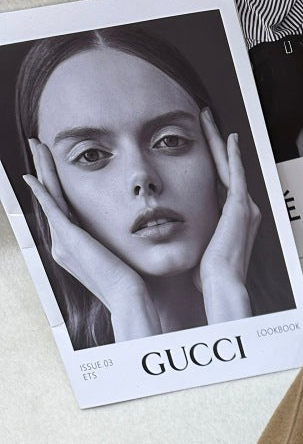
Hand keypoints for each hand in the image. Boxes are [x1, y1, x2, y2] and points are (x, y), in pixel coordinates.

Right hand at [22, 137, 160, 341]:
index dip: (56, 185)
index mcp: (72, 249)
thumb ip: (110, 243)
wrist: (128, 299)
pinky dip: (42, 191)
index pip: (61, 209)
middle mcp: (62, 246)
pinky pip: (51, 208)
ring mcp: (63, 243)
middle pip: (51, 199)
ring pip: (49, 197)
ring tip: (36, 145)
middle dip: (45, 170)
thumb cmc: (130, 284)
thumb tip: (123, 232)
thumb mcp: (117, 256)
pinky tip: (31, 176)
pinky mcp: (70, 239)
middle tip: (37, 145)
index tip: (53, 165)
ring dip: (43, 169)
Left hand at [194, 108, 261, 322]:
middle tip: (206, 120)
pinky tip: (227, 137)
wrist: (221, 285)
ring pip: (229, 165)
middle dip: (216, 144)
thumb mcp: (199, 252)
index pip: (220, 184)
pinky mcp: (240, 206)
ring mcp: (244, 208)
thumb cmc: (208, 278)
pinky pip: (236, 173)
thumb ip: (193, 239)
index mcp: (233, 221)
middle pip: (226, 169)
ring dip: (220, 142)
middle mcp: (244, 212)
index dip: (211, 163)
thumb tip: (175, 241)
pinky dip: (232, 154)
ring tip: (209, 120)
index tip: (200, 146)